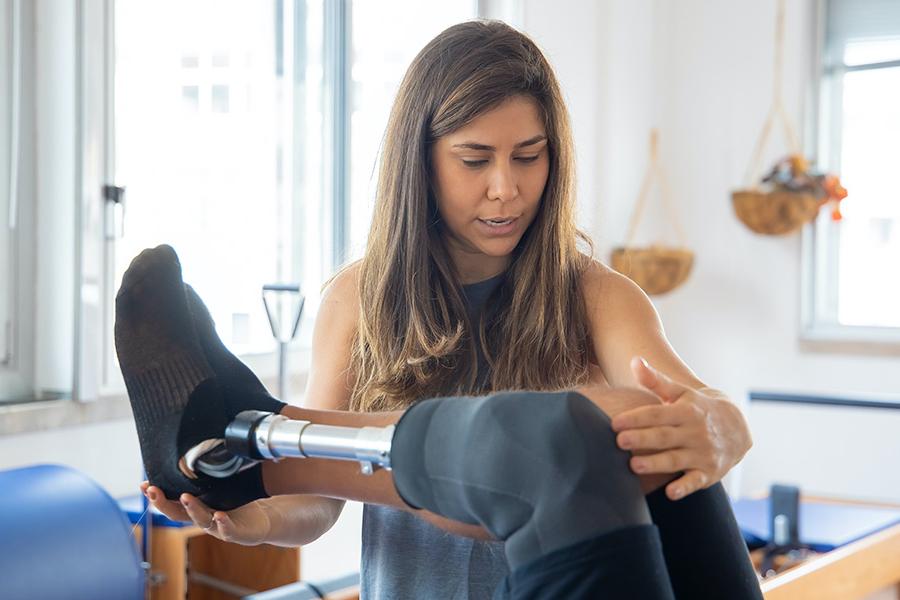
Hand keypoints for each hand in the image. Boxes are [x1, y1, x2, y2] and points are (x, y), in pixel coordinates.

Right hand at [141, 481, 272, 545]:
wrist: (260, 520)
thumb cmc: (236, 502)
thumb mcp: (219, 486)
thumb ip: (207, 475)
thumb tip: (194, 447)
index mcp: (195, 507)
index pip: (171, 502)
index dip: (156, 495)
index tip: (144, 484)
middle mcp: (202, 517)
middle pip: (177, 514)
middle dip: (163, 503)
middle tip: (153, 490)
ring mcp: (216, 526)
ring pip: (200, 520)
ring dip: (192, 509)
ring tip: (185, 497)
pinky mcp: (234, 532)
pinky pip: (227, 529)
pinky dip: (222, 523)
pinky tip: (219, 516)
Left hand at [610, 357, 751, 500]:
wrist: (738, 427)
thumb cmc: (696, 408)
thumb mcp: (680, 392)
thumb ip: (655, 380)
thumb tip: (634, 361)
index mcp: (686, 411)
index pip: (658, 414)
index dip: (636, 418)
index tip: (614, 422)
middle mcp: (695, 432)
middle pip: (664, 436)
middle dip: (642, 439)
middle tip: (619, 442)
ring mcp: (702, 453)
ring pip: (676, 459)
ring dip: (656, 464)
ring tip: (633, 466)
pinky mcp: (708, 473)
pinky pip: (696, 481)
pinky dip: (684, 487)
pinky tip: (670, 493)